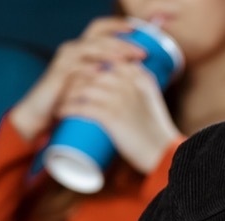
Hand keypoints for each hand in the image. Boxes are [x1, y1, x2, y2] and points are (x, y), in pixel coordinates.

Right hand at [8, 16, 143, 140]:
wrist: (45, 112)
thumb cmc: (74, 99)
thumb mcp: (95, 84)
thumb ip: (111, 73)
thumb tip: (139, 70)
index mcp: (83, 49)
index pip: (100, 28)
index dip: (117, 25)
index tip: (137, 28)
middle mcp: (74, 50)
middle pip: (99, 38)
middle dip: (121, 43)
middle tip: (140, 52)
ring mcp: (65, 60)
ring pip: (88, 48)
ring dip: (108, 53)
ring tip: (125, 58)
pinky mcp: (58, 74)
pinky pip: (74, 67)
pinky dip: (88, 68)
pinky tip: (100, 70)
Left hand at [54, 57, 180, 173]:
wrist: (165, 154)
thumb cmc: (156, 132)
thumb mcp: (149, 101)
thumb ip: (136, 88)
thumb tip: (114, 84)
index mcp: (140, 76)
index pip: (108, 61)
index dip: (90, 68)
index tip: (79, 79)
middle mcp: (130, 83)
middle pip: (92, 73)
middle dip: (74, 81)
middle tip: (63, 92)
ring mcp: (120, 98)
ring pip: (84, 88)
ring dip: (67, 95)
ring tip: (59, 103)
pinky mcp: (112, 116)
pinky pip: (82, 107)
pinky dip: (68, 109)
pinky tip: (61, 112)